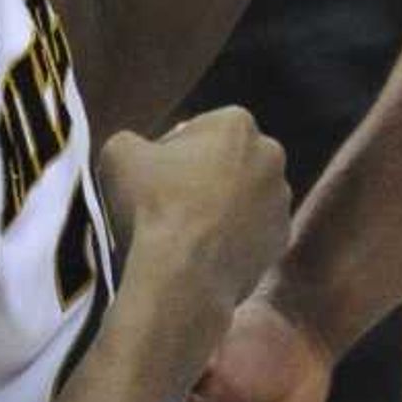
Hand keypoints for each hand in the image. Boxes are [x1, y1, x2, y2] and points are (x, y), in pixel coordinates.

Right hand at [98, 111, 289, 309]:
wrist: (182, 276)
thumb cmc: (152, 206)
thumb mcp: (119, 154)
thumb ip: (131, 141)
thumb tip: (137, 151)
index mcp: (237, 124)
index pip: (198, 129)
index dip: (171, 151)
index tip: (154, 175)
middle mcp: (270, 156)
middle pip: (228, 160)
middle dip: (204, 175)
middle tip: (170, 202)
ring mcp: (281, 200)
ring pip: (244, 196)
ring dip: (222, 206)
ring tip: (187, 230)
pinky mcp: (282, 239)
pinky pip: (252, 231)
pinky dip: (234, 237)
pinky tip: (205, 251)